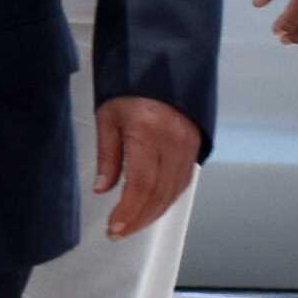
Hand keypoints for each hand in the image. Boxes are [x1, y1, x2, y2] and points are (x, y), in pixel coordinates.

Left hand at [94, 95, 198, 239]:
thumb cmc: (130, 89)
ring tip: (131, 225)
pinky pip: (182, 182)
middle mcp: (173, 143)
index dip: (129, 211)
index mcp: (148, 132)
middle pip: (159, 193)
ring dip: (152, 213)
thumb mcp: (109, 117)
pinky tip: (151, 208)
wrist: (163, 64)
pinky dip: (166, 200)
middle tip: (118, 233)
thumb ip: (107, 156)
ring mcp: (189, 147)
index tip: (114, 228)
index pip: (141, 184)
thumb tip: (102, 189)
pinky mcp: (195, 148)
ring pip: (173, 192)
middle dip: (138, 218)